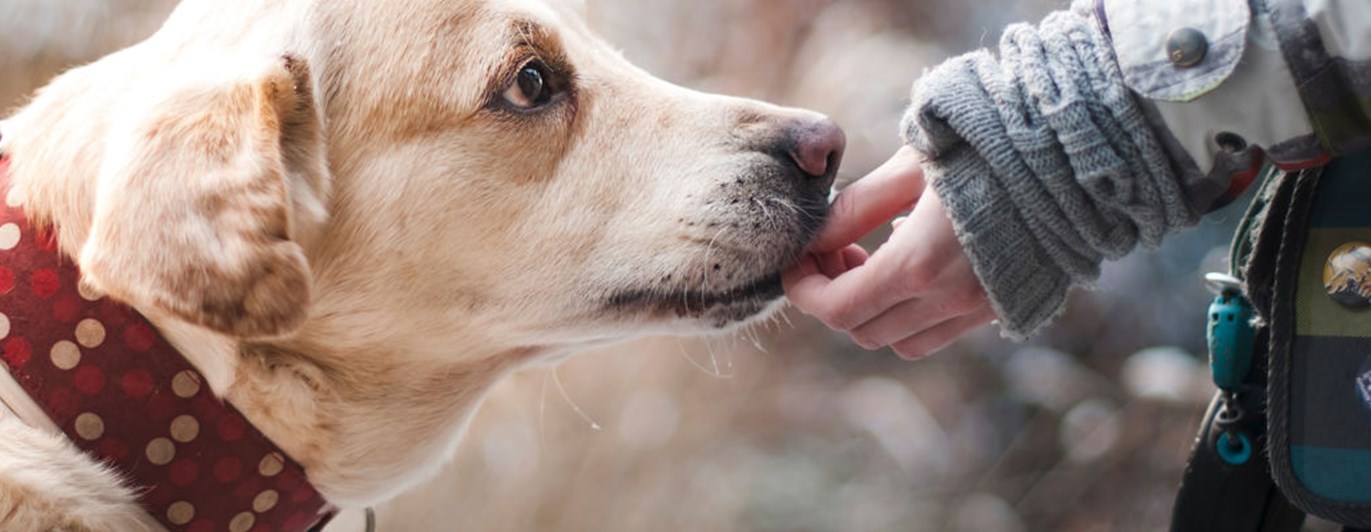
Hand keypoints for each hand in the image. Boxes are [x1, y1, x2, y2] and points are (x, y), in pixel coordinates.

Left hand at [783, 146, 995, 358]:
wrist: (1076, 153)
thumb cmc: (988, 145)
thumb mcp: (911, 166)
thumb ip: (857, 208)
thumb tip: (814, 237)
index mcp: (919, 264)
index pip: (838, 308)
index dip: (804, 290)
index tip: (796, 261)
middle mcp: (949, 299)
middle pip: (863, 330)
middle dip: (834, 296)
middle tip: (834, 250)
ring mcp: (980, 308)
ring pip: (901, 341)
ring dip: (873, 310)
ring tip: (870, 258)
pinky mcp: (1003, 306)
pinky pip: (939, 332)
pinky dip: (911, 313)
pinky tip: (915, 262)